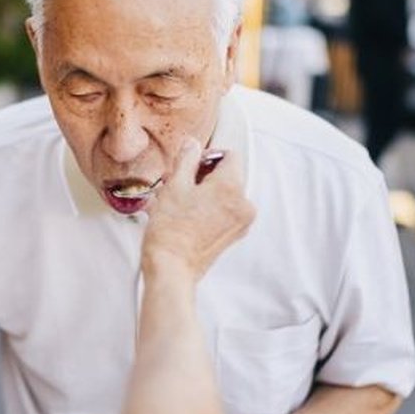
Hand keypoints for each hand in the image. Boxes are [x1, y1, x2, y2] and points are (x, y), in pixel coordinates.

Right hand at [143, 139, 254, 279]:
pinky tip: (188, 216)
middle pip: (228, 175)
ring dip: (206, 193)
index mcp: (232, 187)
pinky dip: (210, 208)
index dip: (207, 156)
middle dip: (204, 176)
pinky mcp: (234, 236)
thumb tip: (193, 145)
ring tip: (181, 203)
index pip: (229, 155)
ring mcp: (241, 222)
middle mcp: (244, 204)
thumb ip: (187, 159)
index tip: (190, 165)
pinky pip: (225, 211)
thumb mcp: (174, 185)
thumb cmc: (170, 231)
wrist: (172, 268)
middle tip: (180, 185)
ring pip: (226, 194)